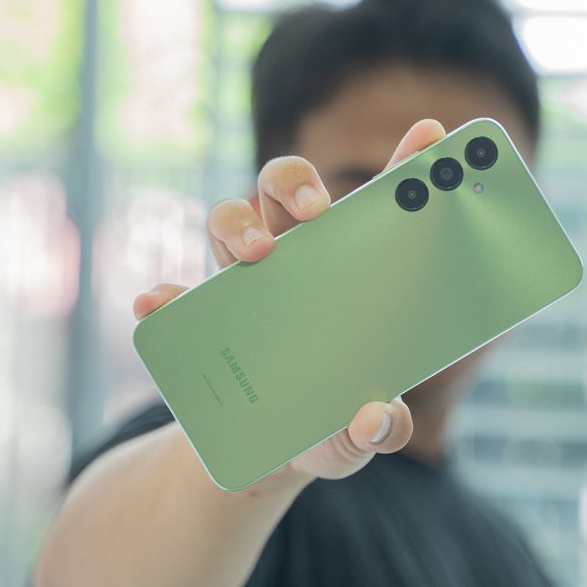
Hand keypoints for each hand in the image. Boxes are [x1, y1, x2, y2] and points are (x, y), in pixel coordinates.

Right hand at [133, 119, 446, 483]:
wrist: (262, 454)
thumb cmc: (324, 424)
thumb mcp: (356, 435)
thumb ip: (379, 430)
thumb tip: (376, 418)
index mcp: (343, 269)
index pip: (373, 206)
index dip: (403, 164)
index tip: (432, 132)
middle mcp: (290, 257)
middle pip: (284, 188)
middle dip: (297, 183)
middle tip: (316, 212)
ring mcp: (239, 281)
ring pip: (228, 218)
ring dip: (236, 225)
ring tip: (254, 255)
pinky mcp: (196, 316)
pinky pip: (172, 296)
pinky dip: (163, 298)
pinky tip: (155, 306)